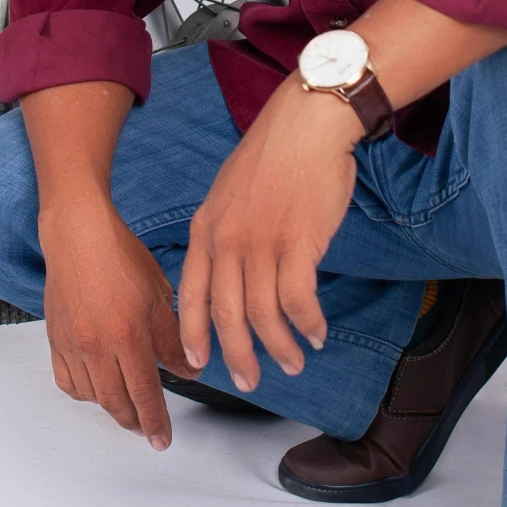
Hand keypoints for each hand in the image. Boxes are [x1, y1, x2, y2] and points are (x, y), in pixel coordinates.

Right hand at [40, 200, 191, 449]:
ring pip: (91, 395)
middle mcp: (96, 345)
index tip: (161, 440)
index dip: (155, 421)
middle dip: (134, 421)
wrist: (78, 235)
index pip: (144, 393)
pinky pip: (67, 381)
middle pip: (116, 402)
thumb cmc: (119, 257)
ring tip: (127, 406)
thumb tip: (187, 371)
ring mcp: (72, 344)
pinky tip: (97, 386)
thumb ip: (172, 339)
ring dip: (111, 407)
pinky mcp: (55, 339)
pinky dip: (83, 392)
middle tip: (147, 428)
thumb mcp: (159, 295)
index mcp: (127, 334)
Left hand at [178, 76, 359, 393]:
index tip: (197, 364)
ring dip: (280, 348)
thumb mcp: (229, 191)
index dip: (192, 335)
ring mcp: (262, 243)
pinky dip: (308, 325)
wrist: (306, 124)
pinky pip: (299, 301)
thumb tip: (230, 267)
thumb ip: (224, 230)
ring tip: (293, 362)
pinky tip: (316, 333)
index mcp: (205, 229)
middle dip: (237, 357)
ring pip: (264, 316)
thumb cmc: (274, 155)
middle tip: (249, 382)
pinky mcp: (298, 243)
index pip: (190, 295)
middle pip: (226, 316)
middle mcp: (228, 241)